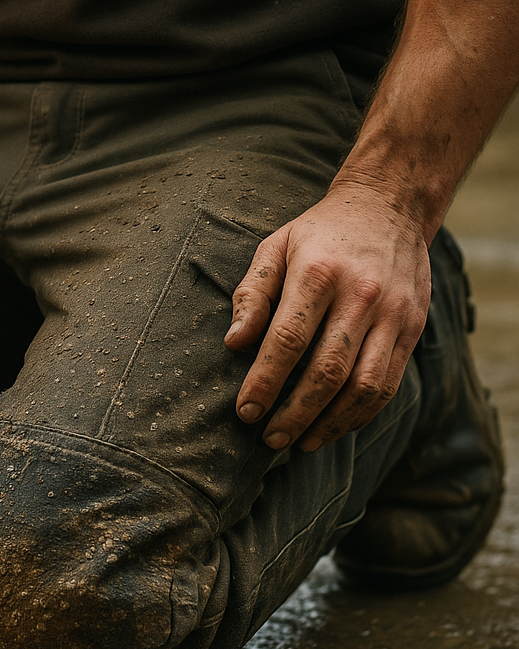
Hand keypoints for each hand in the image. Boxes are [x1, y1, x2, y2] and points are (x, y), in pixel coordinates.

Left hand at [224, 183, 430, 451]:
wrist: (389, 206)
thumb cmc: (319, 233)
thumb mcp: (275, 247)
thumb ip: (252, 294)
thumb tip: (234, 343)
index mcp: (319, 274)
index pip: (288, 340)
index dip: (265, 382)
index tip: (245, 412)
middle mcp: (361, 296)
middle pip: (327, 370)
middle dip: (295, 413)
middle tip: (269, 439)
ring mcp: (393, 315)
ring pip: (363, 385)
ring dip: (329, 423)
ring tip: (299, 443)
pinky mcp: (413, 328)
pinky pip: (388, 383)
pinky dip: (360, 414)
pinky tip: (333, 426)